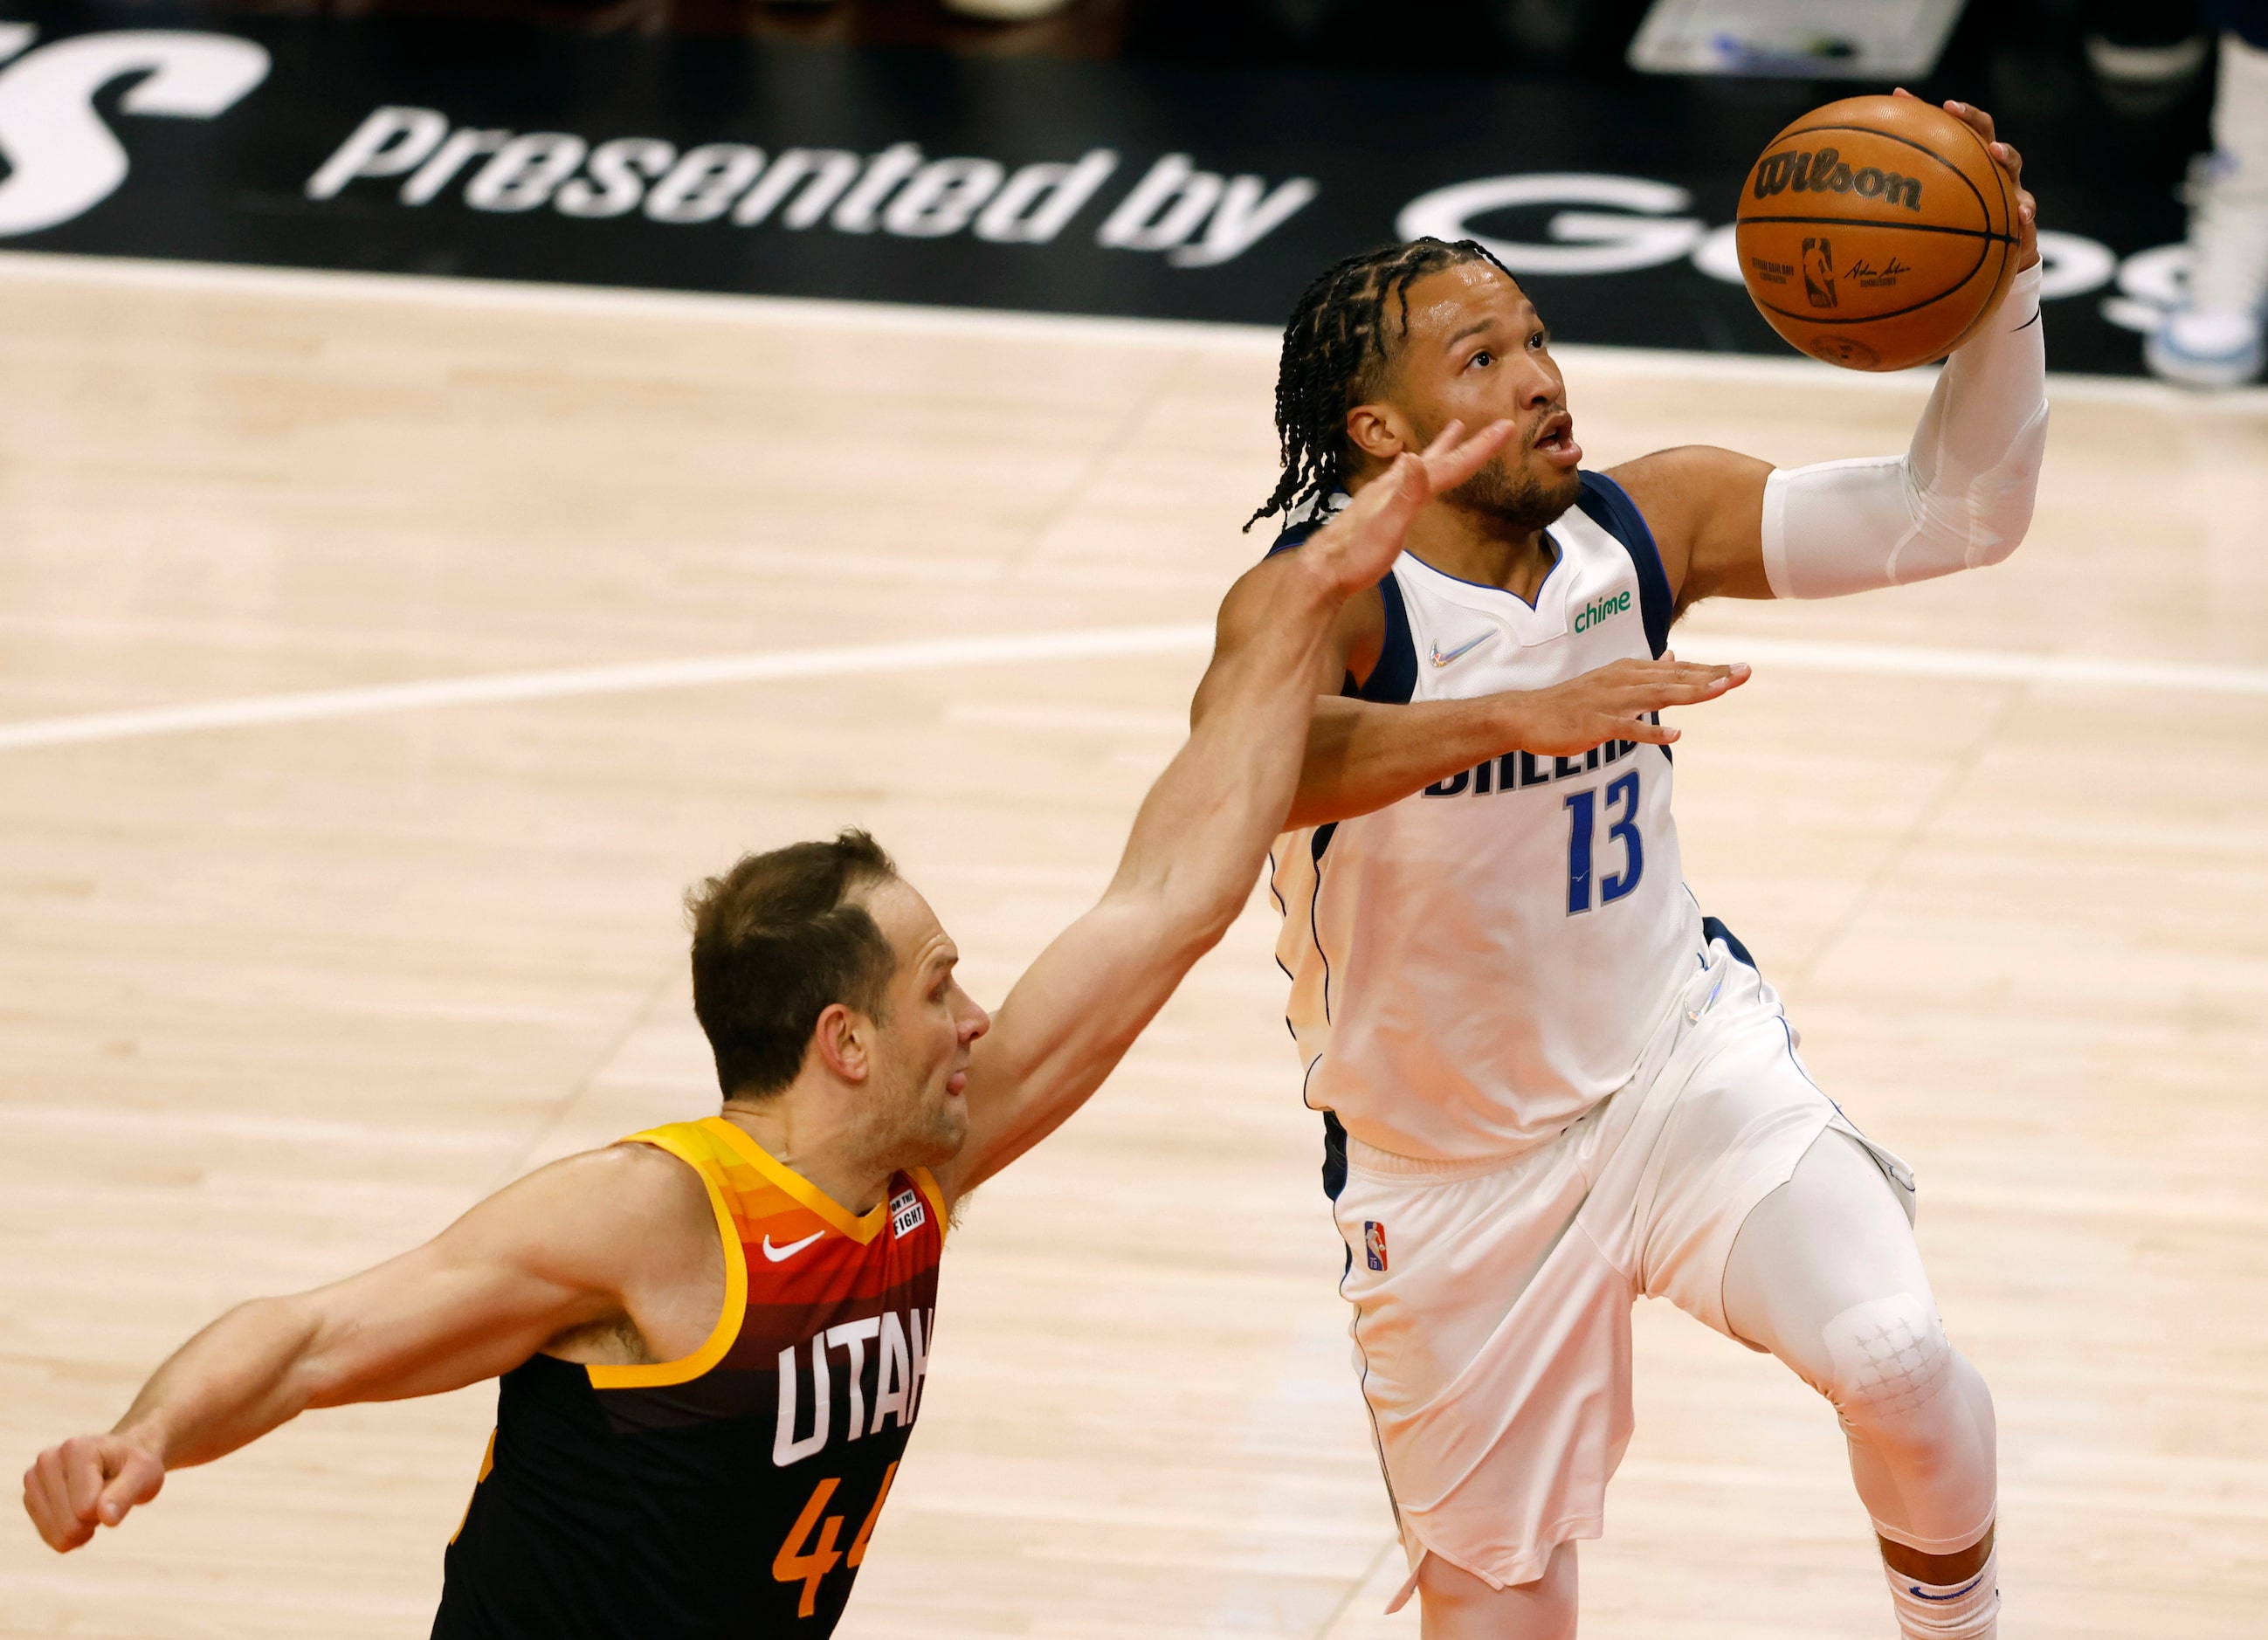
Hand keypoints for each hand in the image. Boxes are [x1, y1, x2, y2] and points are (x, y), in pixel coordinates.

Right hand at [22, 1430, 164, 1551]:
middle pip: (70, 1524)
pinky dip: (70, 1535)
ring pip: (58, 1535)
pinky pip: (49, 1537)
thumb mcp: (144, 1474)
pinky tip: (80, 1515)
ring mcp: (34, 1479)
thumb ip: (126, 1494)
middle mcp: (48, 1460)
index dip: (108, 1508)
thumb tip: (107, 1518)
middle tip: (106, 1498)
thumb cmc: (133, 1466)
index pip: (86, 1507)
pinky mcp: (30, 1498)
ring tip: (93, 1503)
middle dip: (94, 1520)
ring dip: (82, 1529)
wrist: (119, 1461)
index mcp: (76, 1449)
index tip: (117, 1486)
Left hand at [1300, 419, 1516, 600]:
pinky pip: (1409, 479)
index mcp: (1404, 489)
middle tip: (1493, 425)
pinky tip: (1415, 470)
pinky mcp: (1379, 508)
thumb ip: (1405, 496)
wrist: (1323, 571)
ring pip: (1422, 464)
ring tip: (1454, 429)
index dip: (1478, 447)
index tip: (1506, 427)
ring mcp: (1386, 496)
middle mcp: (1395, 486)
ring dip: (1442, 448)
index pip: (1448, 465)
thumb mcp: (1385, 528)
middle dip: (1467, 444)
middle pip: (1438, 460)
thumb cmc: (1355, 556)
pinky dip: (1422, 468)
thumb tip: (1415, 457)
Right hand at [1510, 652, 1748, 752]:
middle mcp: (1624, 682)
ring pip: (1656, 696)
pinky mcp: (1596, 725)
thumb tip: (1673, 657)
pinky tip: (1675, 735)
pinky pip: (1627, 729)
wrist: (1527, 714)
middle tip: (1744, 673)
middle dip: (1711, 676)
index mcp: (1630, 672)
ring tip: (1720, 691)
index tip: (1742, 669)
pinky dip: (1651, 731)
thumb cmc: (1572, 702)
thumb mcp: (1612, 680)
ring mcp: (1610, 703)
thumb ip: (1646, 672)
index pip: (1677, 670)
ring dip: (1689, 693)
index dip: (1710, 669)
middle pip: (1675, 679)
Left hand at [1895, 89, 2035, 269]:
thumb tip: (1839, 211)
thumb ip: (1889, 215)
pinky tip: (2023, 216)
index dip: (1920, 112)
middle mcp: (1982, 169)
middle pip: (1981, 131)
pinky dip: (2025, 212)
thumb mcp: (1916, 224)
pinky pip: (2026, 212)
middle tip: (1952, 109)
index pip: (1940, 131)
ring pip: (2010, 163)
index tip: (1898, 95)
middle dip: (1968, 118)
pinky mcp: (2022, 215)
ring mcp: (2007, 188)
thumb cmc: (1945, 238)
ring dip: (2004, 154)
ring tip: (1995, 152)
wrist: (1986, 263)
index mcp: (1958, 163)